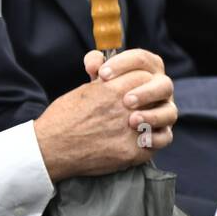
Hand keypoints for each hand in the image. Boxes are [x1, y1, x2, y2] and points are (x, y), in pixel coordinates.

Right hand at [35, 49, 174, 180]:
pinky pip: (160, 140)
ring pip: (166, 115)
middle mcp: (124, 108)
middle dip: (152, 95)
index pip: (144, 75)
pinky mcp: (132, 152)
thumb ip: (101, 77)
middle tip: (142, 102)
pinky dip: (157, 137)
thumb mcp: (82, 90)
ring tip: (146, 118)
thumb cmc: (62, 118)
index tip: (134, 86)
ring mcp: (131, 131)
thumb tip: (103, 63)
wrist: (50, 149)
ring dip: (159, 115)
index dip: (141, 79)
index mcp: (111, 90)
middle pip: (157, 91)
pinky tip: (147, 136)